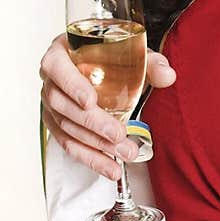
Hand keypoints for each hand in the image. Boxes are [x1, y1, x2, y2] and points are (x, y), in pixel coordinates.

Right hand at [40, 33, 176, 180]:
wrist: (102, 64)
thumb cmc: (112, 55)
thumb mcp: (132, 53)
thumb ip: (151, 62)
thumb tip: (167, 75)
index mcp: (62, 52)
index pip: (56, 66)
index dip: (71, 85)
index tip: (90, 101)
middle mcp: (51, 79)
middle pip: (63, 104)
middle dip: (92, 123)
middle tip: (118, 135)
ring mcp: (51, 104)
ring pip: (66, 127)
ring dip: (95, 144)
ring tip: (123, 153)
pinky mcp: (57, 124)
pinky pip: (69, 144)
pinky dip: (90, 158)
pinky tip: (110, 168)